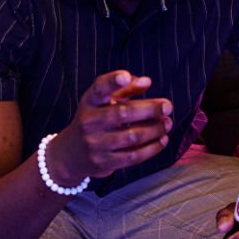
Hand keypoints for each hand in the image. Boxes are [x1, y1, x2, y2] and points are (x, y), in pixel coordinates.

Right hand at [55, 70, 172, 182]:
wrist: (71, 154)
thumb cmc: (94, 121)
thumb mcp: (103, 102)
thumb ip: (125, 89)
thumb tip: (146, 82)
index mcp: (89, 103)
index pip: (99, 89)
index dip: (112, 81)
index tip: (125, 76)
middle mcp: (90, 122)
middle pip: (122, 113)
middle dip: (149, 109)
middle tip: (167, 106)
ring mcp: (96, 144)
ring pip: (132, 136)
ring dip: (155, 129)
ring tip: (167, 123)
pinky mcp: (104, 162)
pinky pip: (133, 156)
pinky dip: (152, 148)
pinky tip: (162, 139)